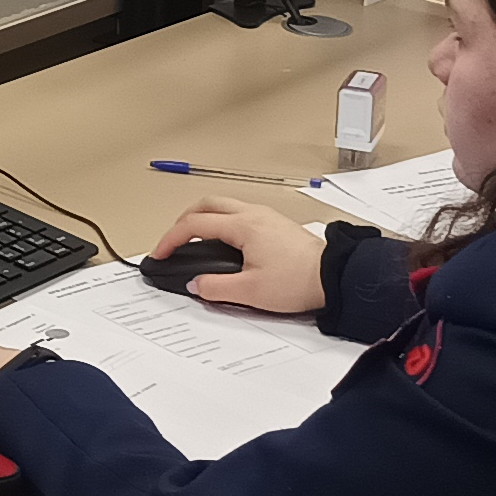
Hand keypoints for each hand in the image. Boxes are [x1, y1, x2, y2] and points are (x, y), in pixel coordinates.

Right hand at [151, 196, 329, 313]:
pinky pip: (240, 214)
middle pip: (207, 204)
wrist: (334, 277)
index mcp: (243, 226)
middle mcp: (254, 214)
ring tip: (194, 239)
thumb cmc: (299, 281)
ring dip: (204, 218)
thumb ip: (215, 287)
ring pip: (225, 206)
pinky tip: (225, 241)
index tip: (161, 253)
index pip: (195, 225)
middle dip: (184, 220)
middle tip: (174, 240)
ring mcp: (267, 217)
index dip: (171, 239)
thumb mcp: (250, 292)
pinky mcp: (276, 225)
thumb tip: (196, 284)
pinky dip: (222, 222)